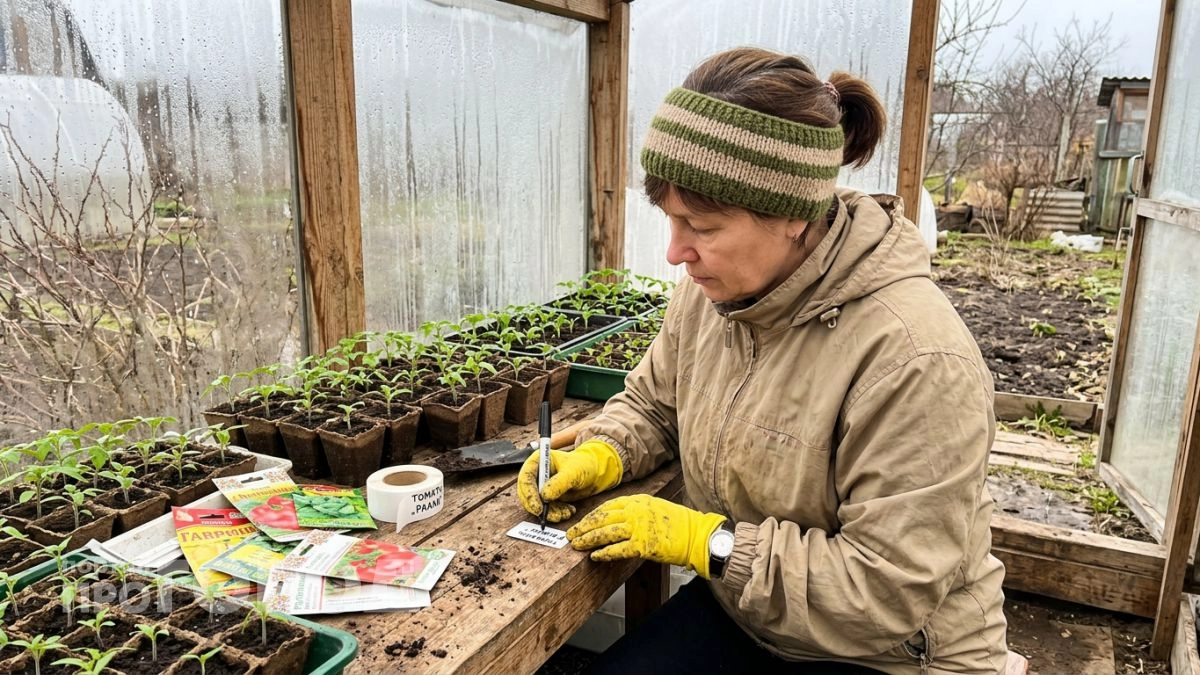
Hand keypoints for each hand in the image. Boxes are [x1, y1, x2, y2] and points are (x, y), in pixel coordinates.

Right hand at [517, 440, 623, 522]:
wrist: (595, 473)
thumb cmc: (584, 465)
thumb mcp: (573, 472)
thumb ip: (559, 483)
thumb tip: (544, 496)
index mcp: (539, 461)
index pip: (525, 477)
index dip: (528, 494)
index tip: (537, 508)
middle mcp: (537, 474)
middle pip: (527, 493)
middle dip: (537, 507)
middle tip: (548, 517)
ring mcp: (542, 486)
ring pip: (537, 504)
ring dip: (549, 513)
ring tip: (565, 514)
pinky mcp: (549, 497)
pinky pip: (547, 509)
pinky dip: (557, 513)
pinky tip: (569, 511)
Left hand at [566, 494, 727, 578]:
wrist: (695, 535)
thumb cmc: (678, 524)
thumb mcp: (655, 508)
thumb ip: (636, 510)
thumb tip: (617, 519)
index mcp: (638, 501)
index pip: (608, 506)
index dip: (592, 516)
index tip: (582, 522)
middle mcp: (635, 511)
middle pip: (602, 518)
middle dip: (584, 527)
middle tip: (572, 534)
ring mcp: (638, 528)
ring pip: (606, 533)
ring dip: (589, 540)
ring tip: (577, 545)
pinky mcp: (642, 545)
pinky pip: (617, 549)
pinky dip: (604, 553)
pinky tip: (595, 556)